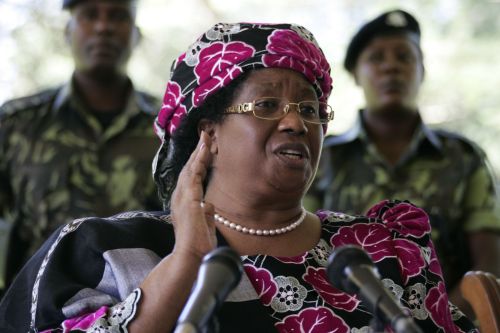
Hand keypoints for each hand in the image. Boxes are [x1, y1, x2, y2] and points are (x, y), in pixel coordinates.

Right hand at [170, 131, 216, 259]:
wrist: (191, 256)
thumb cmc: (198, 245)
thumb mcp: (204, 225)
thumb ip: (206, 213)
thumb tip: (209, 204)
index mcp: (183, 202)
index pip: (191, 177)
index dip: (196, 161)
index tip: (204, 148)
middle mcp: (180, 196)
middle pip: (189, 168)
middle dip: (197, 151)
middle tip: (204, 134)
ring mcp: (183, 197)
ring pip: (191, 167)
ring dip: (198, 151)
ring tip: (205, 135)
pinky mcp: (189, 198)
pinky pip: (195, 174)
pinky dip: (200, 160)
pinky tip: (205, 149)